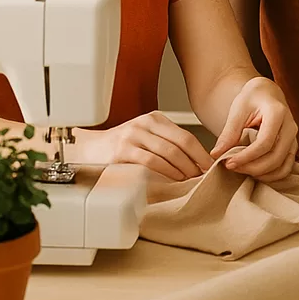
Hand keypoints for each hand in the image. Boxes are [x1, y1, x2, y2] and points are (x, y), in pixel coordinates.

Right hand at [74, 111, 215, 180]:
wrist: (87, 149)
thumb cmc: (119, 146)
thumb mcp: (145, 137)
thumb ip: (165, 143)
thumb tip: (195, 161)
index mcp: (154, 119)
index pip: (185, 135)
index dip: (201, 152)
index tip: (211, 165)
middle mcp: (144, 124)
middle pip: (180, 143)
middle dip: (196, 161)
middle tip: (205, 175)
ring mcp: (133, 136)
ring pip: (168, 153)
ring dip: (184, 169)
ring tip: (192, 180)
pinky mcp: (122, 151)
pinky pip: (151, 162)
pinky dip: (167, 172)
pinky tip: (174, 179)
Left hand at [211, 77, 298, 181]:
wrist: (266, 93)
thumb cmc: (252, 98)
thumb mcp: (238, 110)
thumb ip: (229, 133)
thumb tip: (216, 154)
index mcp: (277, 113)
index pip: (264, 143)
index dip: (246, 157)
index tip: (228, 162)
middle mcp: (290, 126)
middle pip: (275, 157)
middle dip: (252, 168)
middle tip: (232, 167)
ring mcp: (293, 138)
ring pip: (282, 166)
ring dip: (261, 174)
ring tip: (241, 170)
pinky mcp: (292, 146)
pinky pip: (285, 167)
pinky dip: (271, 175)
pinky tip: (254, 172)